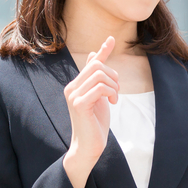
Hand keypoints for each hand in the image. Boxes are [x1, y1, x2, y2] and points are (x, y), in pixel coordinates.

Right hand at [63, 36, 118, 187]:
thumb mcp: (99, 99)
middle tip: (117, 93)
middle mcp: (71, 87)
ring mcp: (73, 95)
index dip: (103, 51)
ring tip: (114, 99)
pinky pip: (100, 87)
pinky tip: (112, 103)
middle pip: (97, 66)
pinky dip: (111, 93)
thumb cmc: (95, 124)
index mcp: (75, 85)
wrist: (88, 147)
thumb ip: (97, 81)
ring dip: (114, 86)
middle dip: (114, 77)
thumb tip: (96, 57)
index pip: (92, 63)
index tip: (112, 39)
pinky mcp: (79, 104)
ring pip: (100, 75)